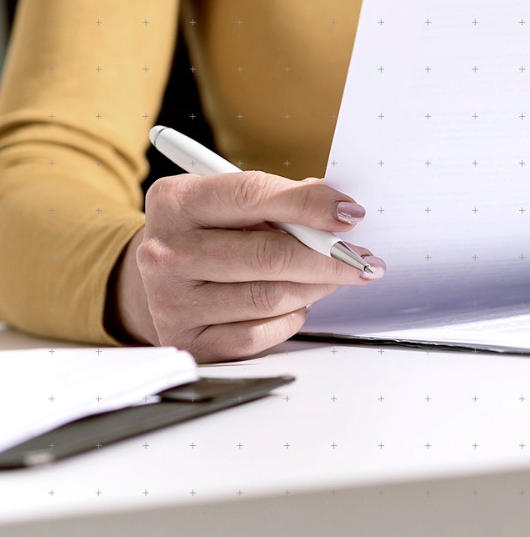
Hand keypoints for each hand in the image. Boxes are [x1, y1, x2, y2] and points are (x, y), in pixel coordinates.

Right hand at [113, 172, 384, 361]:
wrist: (161, 278)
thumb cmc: (211, 233)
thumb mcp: (232, 204)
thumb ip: (281, 201)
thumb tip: (339, 212)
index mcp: (176, 201)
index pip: (253, 195)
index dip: (310, 204)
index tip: (350, 213)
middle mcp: (165, 251)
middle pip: (268, 255)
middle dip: (328, 257)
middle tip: (361, 258)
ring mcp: (171, 301)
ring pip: (270, 297)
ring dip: (315, 287)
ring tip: (335, 278)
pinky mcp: (186, 341)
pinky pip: (257, 334)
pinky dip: (289, 318)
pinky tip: (297, 304)